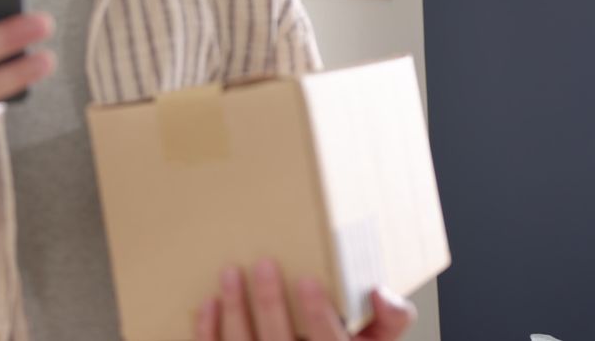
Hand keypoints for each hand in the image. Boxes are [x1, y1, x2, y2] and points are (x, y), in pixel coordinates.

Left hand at [195, 260, 415, 340]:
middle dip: (269, 302)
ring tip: (230, 273)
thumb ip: (387, 320)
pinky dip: (208, 330)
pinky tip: (209, 303)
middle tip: (264, 263)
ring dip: (235, 308)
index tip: (308, 280)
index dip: (318, 314)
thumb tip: (380, 292)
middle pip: (278, 340)